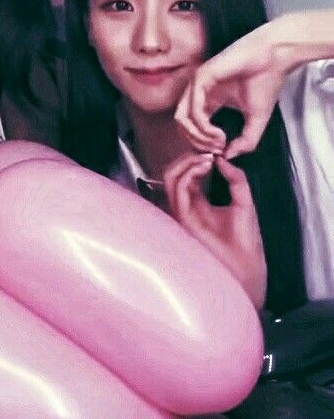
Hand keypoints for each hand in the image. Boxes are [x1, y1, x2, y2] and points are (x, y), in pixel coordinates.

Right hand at [164, 152, 267, 309]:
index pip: (187, 174)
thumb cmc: (246, 241)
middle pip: (174, 173)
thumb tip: (223, 159)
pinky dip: (188, 173)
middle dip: (188, 156)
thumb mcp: (244, 202)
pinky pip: (177, 190)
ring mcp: (183, 213)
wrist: (248, 268)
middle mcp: (187, 207)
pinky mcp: (184, 219)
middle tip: (208, 151)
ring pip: (170, 178)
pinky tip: (204, 168)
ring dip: (187, 162)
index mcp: (198, 203)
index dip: (196, 157)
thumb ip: (236, 179)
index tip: (214, 150)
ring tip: (206, 158)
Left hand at [175, 17, 314, 157]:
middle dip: (198, 144)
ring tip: (220, 142)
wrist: (274, 58)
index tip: (222, 152)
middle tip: (218, 150)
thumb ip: (244, 142)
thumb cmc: (266, 82)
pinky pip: (193, 109)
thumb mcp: (256, 121)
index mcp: (209, 100)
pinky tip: (220, 133)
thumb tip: (227, 157)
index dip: (203, 145)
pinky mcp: (201, 78)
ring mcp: (198, 84)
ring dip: (199, 138)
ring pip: (182, 119)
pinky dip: (203, 127)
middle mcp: (199, 92)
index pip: (193, 127)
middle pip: (182, 125)